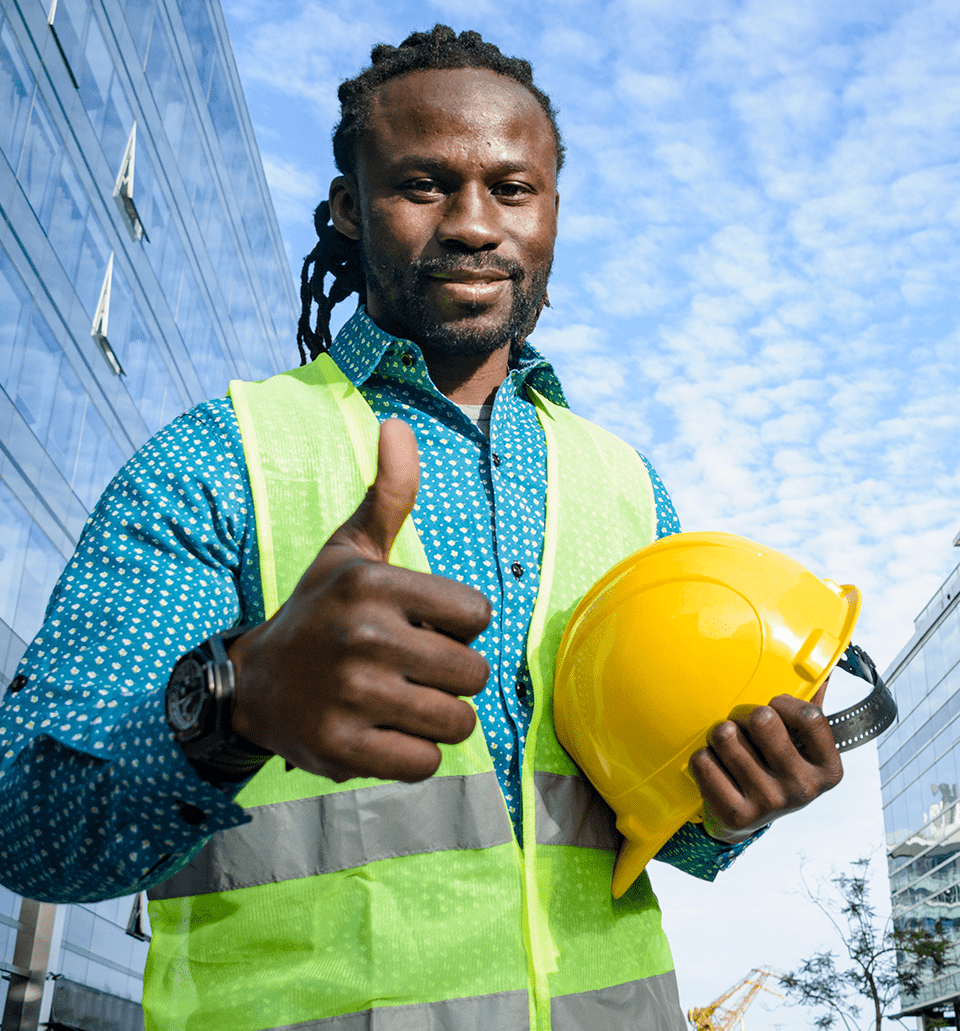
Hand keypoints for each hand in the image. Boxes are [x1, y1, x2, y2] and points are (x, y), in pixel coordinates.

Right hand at [228, 418, 491, 782]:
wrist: (253, 685)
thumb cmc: (320, 612)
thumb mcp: (350, 551)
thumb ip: (388, 494)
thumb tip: (398, 425)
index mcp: (372, 584)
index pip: (478, 613)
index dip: (459, 625)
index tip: (422, 625)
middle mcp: (362, 637)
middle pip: (473, 672)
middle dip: (452, 677)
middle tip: (411, 670)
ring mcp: (351, 697)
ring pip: (457, 722)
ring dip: (438, 719)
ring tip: (402, 702)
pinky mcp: (342, 750)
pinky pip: (426, 763)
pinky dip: (414, 755)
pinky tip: (383, 733)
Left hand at [689, 681, 843, 843]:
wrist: (748, 820)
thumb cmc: (776, 770)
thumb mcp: (802, 746)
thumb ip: (810, 709)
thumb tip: (822, 669)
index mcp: (828, 769)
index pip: (810, 716)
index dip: (785, 702)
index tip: (774, 705)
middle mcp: (803, 789)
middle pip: (762, 719)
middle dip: (744, 714)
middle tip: (743, 726)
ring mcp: (770, 804)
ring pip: (726, 736)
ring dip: (720, 734)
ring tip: (727, 745)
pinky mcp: (737, 815)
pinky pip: (703, 761)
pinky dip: (703, 757)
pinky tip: (715, 765)